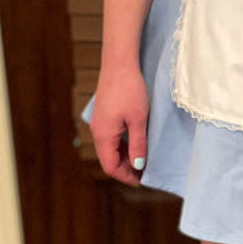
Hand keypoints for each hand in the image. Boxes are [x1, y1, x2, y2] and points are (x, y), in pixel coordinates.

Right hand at [88, 64, 149, 186]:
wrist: (119, 63)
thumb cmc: (130, 89)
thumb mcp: (139, 119)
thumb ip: (138, 144)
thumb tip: (138, 166)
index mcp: (103, 135)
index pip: (110, 166)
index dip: (125, 177)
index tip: (141, 180)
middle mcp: (97, 131)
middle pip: (108, 160)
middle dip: (126, 169)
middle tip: (145, 172)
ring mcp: (99, 123)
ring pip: (109, 149)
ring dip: (124, 157)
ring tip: (143, 159)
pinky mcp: (103, 116)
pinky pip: (110, 138)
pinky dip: (122, 146)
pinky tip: (135, 143)